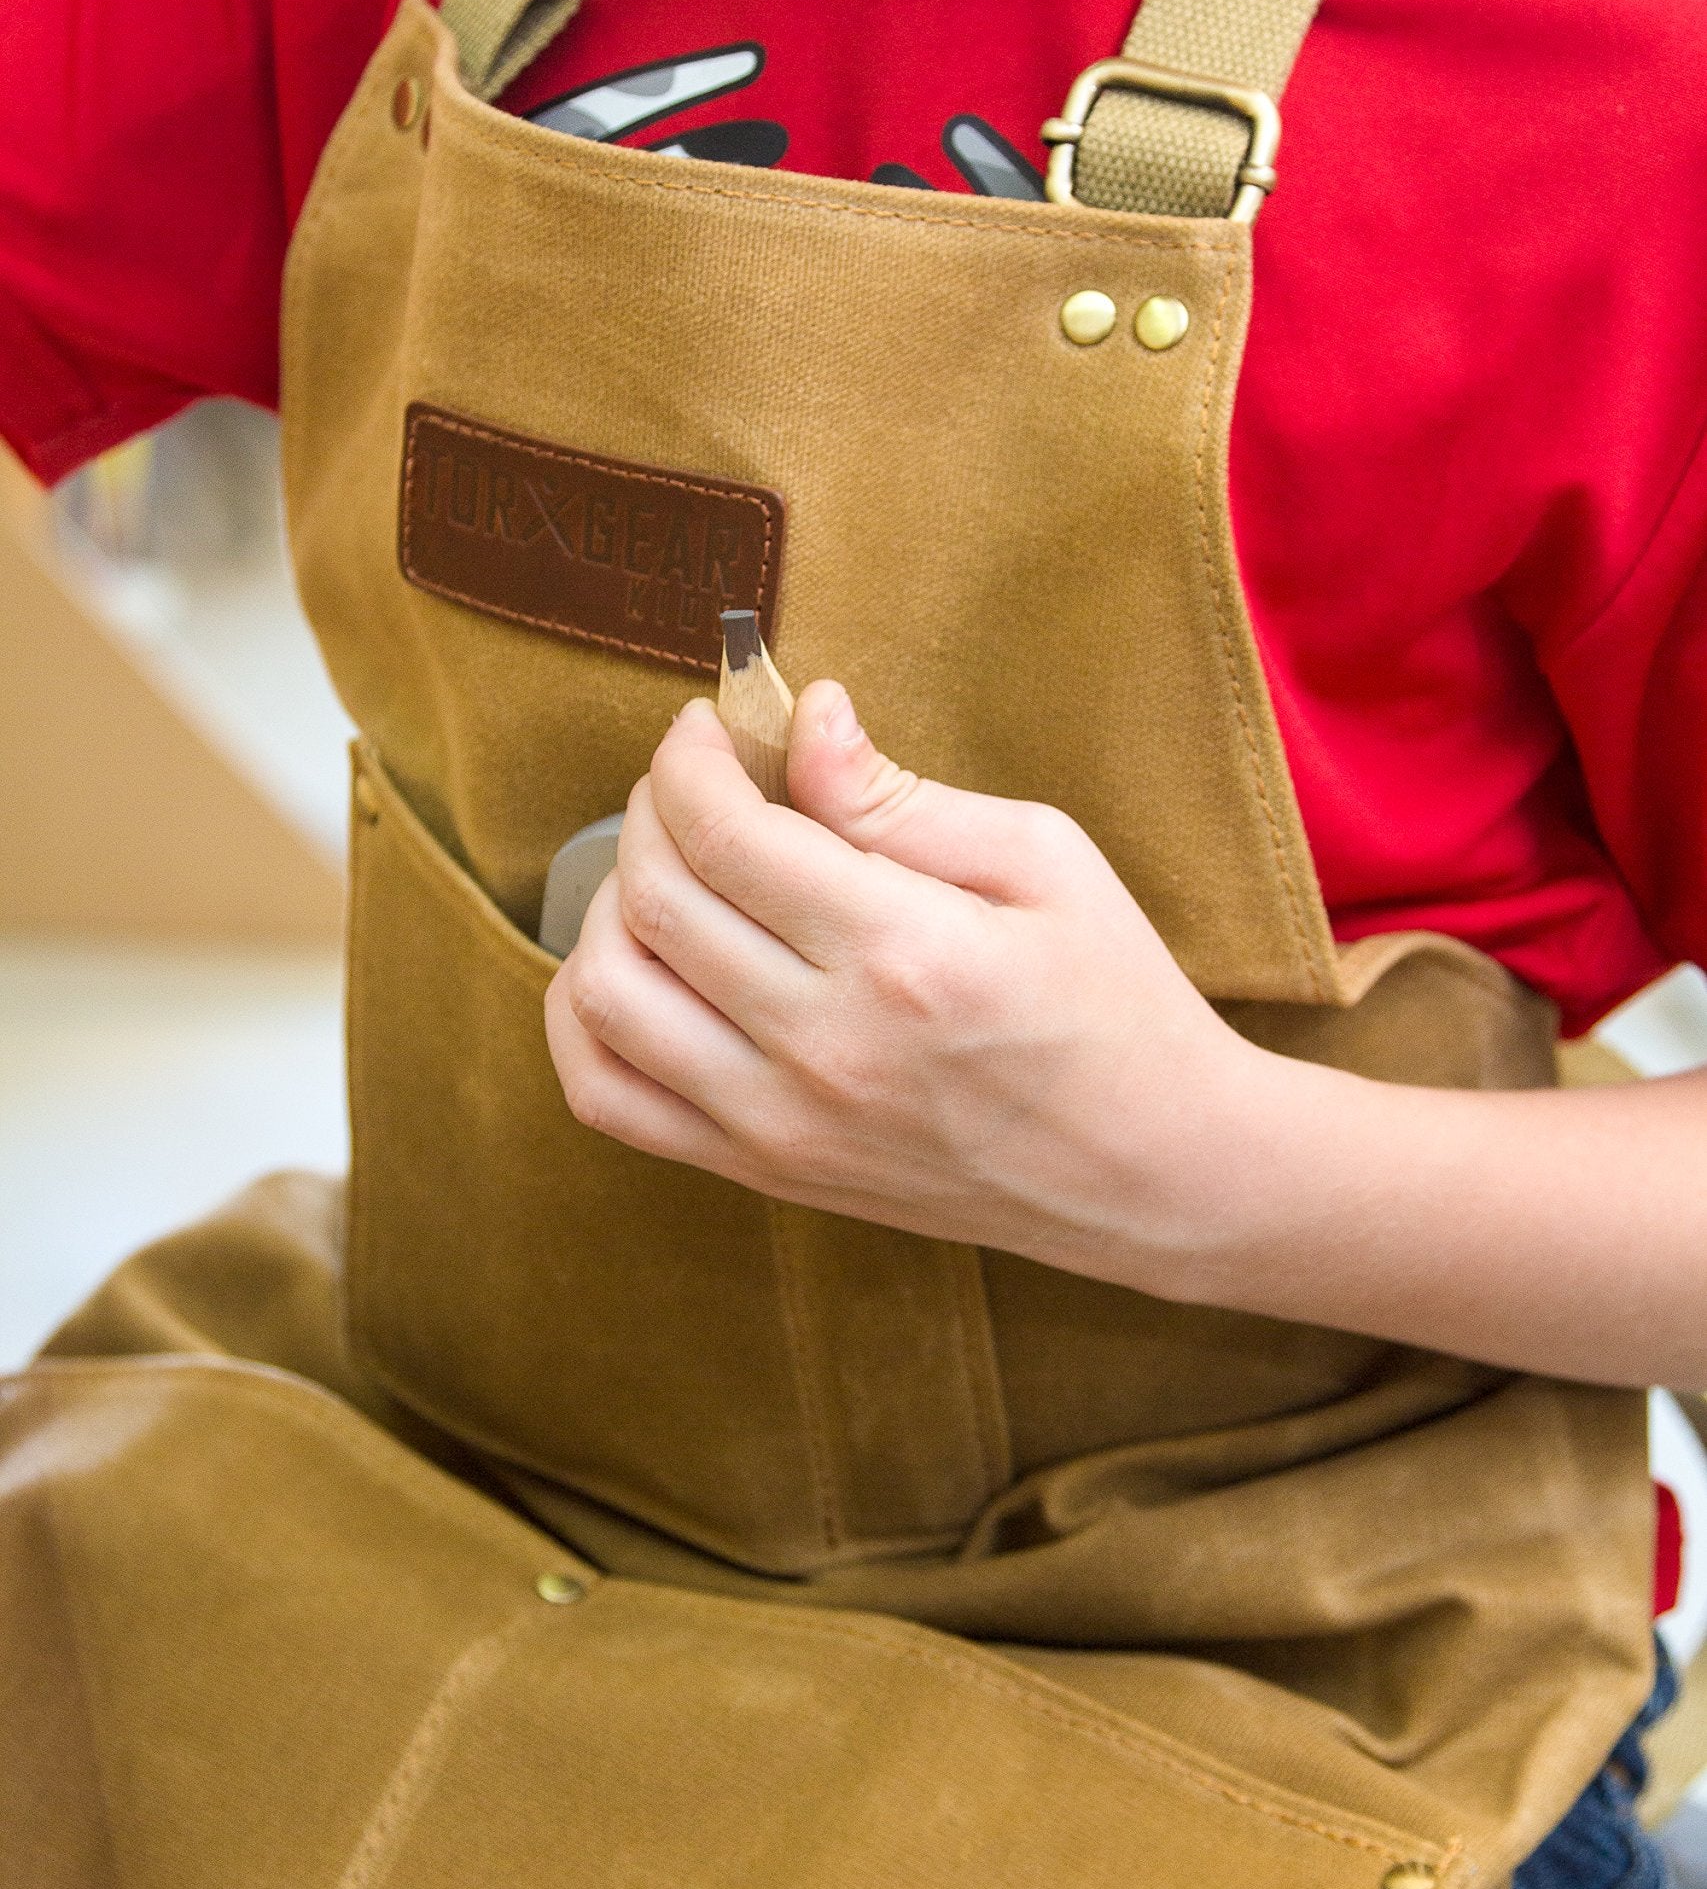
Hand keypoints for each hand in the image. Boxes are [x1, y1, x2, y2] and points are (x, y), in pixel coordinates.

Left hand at [543, 683, 1263, 1287]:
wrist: (1152, 1171)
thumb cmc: (1114, 1001)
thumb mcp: (1045, 860)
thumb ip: (900, 797)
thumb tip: (801, 717)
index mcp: (905, 952)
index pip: (724, 833)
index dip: (689, 758)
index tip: (707, 726)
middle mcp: (827, 1046)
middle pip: (654, 899)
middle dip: (651, 809)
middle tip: (695, 781)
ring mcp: (784, 1122)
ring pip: (608, 995)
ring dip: (608, 907)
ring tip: (670, 870)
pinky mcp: (766, 1171)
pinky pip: (608, 1098)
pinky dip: (585, 1020)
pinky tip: (631, 966)